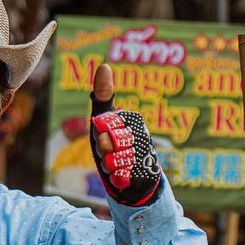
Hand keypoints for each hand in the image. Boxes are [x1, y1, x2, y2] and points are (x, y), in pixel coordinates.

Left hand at [89, 63, 162, 204]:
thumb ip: (103, 95)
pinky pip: (121, 177)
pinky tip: (121, 177)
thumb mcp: (104, 119)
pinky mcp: (147, 175)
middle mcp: (143, 134)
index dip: (98, 135)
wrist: (133, 176)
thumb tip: (104, 65)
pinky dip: (117, 179)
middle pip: (107, 143)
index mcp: (133, 119)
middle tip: (108, 152)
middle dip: (102, 151)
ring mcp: (146, 155)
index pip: (102, 126)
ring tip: (114, 164)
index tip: (103, 136)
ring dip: (108, 166)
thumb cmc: (114, 144)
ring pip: (112, 161)